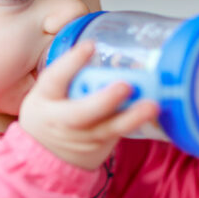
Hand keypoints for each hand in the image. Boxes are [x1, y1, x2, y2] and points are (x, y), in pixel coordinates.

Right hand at [19, 42, 158, 169]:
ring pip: (107, 128)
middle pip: (80, 113)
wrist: (47, 153)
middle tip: (125, 86)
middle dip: (103, 100)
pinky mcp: (100, 146)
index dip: (70, 63)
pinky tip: (154, 113)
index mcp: (44, 98)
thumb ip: (69, 74)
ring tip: (152, 105)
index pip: (54, 79)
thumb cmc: (51, 111)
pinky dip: (137, 123)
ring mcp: (82, 137)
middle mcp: (60, 120)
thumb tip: (101, 44)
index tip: (90, 45)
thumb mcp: (47, 91)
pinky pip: (120, 134)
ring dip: (131, 117)